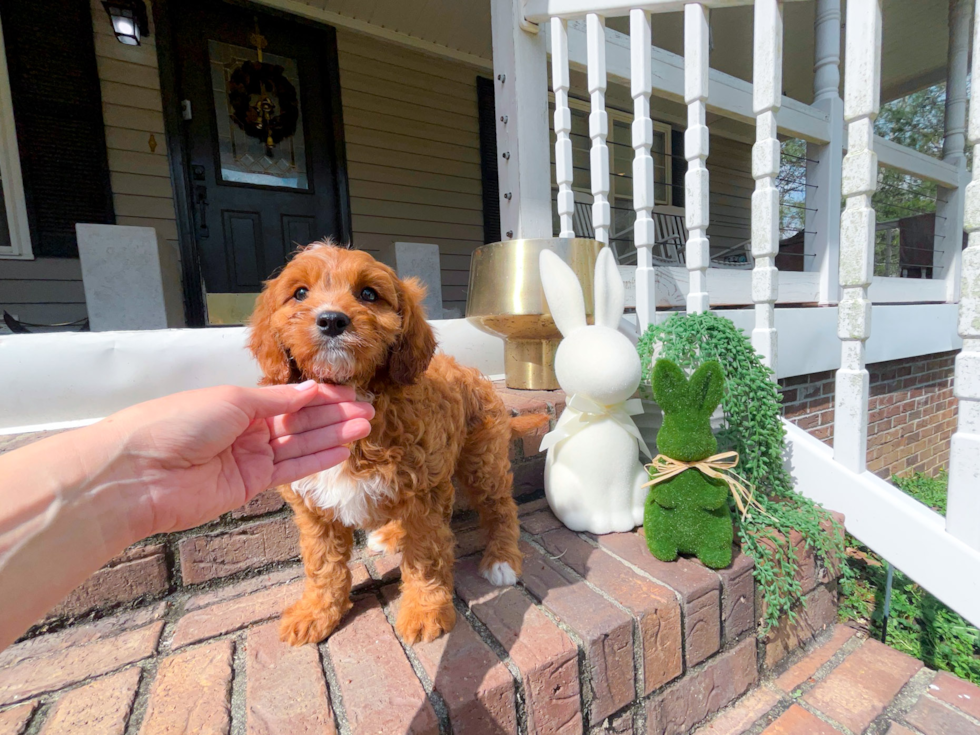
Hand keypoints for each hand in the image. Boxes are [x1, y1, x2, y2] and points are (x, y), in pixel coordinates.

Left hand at [91, 380, 372, 537]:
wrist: (140, 473)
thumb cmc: (179, 423)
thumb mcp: (232, 400)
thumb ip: (276, 400)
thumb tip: (311, 390)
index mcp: (239, 402)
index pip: (290, 398)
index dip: (321, 395)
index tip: (350, 392)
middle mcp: (247, 429)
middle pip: (299, 421)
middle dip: (334, 415)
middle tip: (368, 411)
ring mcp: (249, 458)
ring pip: (300, 445)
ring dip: (332, 436)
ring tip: (365, 427)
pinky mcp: (250, 486)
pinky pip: (290, 470)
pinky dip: (316, 460)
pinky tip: (341, 451)